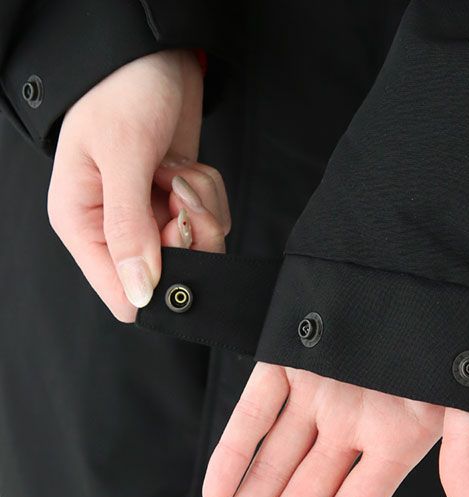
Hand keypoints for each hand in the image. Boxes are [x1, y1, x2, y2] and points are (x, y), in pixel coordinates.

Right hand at [46, 48, 230, 320]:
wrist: (154, 54)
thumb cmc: (123, 91)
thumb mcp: (122, 157)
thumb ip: (129, 229)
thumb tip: (138, 292)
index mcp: (83, 224)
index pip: (121, 294)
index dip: (158, 280)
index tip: (170, 234)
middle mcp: (115, 228)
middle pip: (170, 273)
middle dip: (188, 234)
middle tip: (178, 192)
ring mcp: (150, 217)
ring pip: (198, 247)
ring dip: (200, 207)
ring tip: (176, 170)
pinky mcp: (178, 204)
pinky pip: (211, 221)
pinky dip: (209, 194)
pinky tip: (186, 167)